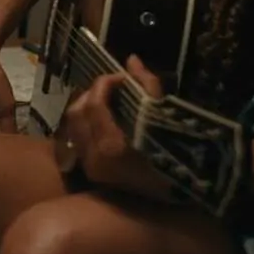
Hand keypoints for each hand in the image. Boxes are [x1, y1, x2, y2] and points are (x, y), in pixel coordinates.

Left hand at [60, 56, 181, 201]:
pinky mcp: (91, 173)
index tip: (122, 77)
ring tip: (110, 100)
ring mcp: (90, 168)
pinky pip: (78, 139)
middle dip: (93, 93)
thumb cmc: (178, 156)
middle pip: (77, 111)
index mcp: (112, 146)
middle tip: (114, 86)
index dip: (105, 83)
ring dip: (87, 106)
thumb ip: (146, 84)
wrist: (179, 194)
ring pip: (74, 125)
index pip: (94, 103)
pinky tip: (105, 119)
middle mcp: (94, 159)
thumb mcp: (164, 116)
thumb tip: (131, 59)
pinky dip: (87, 123)